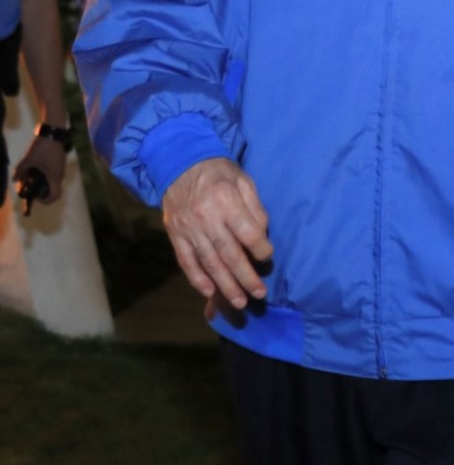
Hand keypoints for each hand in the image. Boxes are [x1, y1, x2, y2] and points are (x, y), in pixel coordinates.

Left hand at [13, 134, 66, 204]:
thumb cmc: (42, 146)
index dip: (45, 201)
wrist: (53, 131)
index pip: (54, 197)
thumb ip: (20, 170)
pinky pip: (52, 174)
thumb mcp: (28, 159)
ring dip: (41, 182)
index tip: (35, 198)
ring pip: (51, 181)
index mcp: (54, 177)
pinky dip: (43, 175)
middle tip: (29, 186)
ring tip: (28, 176)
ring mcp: (60, 168)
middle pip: (52, 190)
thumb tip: (14, 179)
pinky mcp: (58, 162)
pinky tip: (33, 167)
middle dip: (40, 191)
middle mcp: (59, 175)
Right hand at [162, 157, 272, 308]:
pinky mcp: (175, 235)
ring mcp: (188, 228)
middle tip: (259, 294)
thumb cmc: (218, 173)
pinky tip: (209, 292)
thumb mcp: (243, 180)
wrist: (179, 163)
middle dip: (246, 277)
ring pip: (209, 262)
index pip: (248, 233)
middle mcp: (206, 217)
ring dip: (225, 285)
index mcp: (226, 201)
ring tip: (239, 302)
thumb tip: (262, 235)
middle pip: (229, 254)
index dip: (261, 249)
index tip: (267, 257)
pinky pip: (186, 261)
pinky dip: (197, 278)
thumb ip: (255, 207)